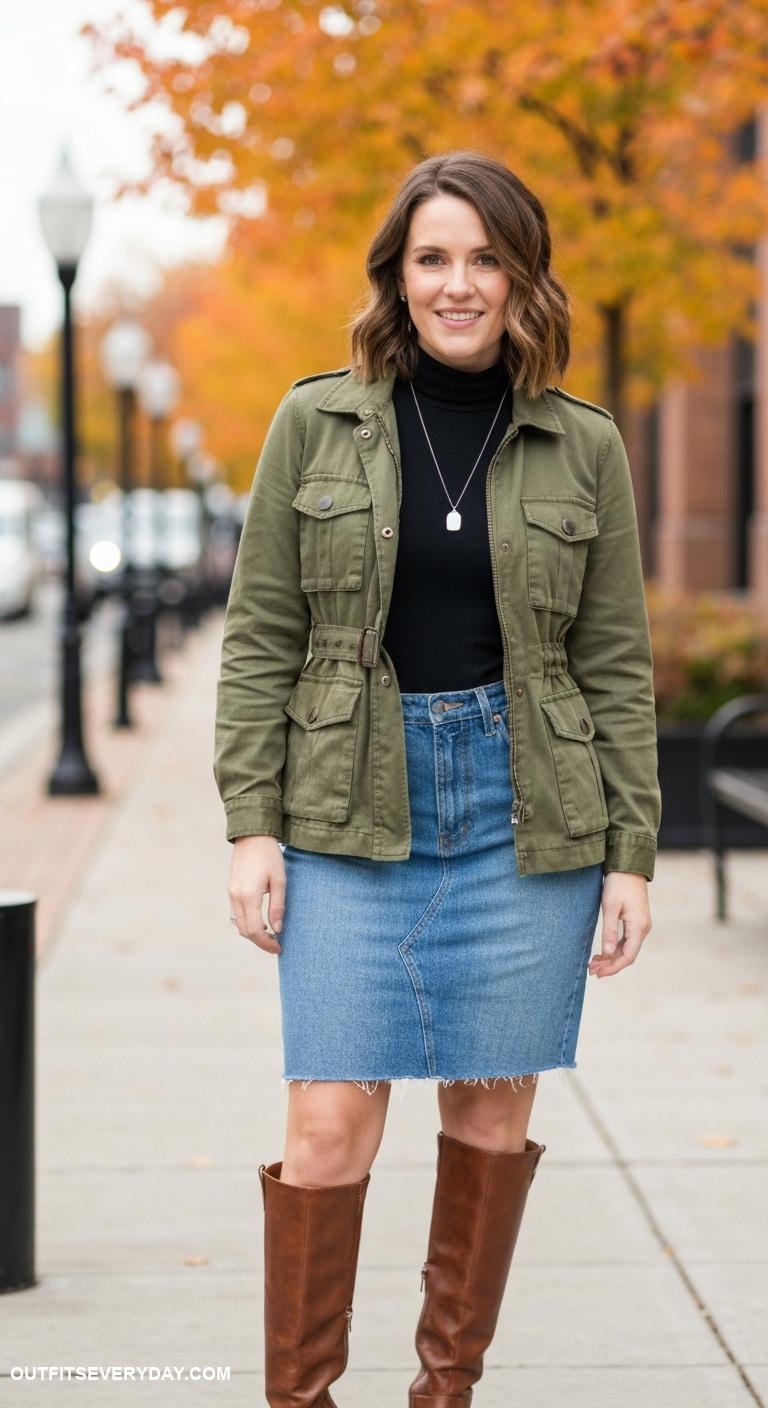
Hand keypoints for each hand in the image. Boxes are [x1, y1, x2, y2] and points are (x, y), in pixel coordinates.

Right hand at [228, 835, 285, 954]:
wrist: (252, 835)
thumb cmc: (270, 856)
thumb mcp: (280, 880)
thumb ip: (277, 906)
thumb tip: (277, 929)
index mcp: (249, 896)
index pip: (254, 930)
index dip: (266, 943)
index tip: (279, 948)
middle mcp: (236, 897)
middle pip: (244, 931)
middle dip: (260, 941)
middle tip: (276, 944)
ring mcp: (231, 893)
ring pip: (238, 923)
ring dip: (252, 933)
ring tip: (270, 934)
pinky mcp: (231, 889)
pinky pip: (236, 913)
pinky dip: (246, 922)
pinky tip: (260, 921)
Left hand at [588, 871, 651, 979]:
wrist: (628, 865)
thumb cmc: (618, 883)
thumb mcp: (610, 907)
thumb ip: (609, 930)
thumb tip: (608, 953)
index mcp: (638, 926)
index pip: (628, 956)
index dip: (613, 967)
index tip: (597, 973)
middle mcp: (643, 928)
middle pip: (628, 954)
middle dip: (610, 964)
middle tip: (591, 970)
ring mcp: (641, 924)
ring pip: (627, 948)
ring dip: (611, 957)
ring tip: (594, 962)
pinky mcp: (636, 920)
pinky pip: (627, 940)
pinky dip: (615, 948)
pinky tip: (603, 951)